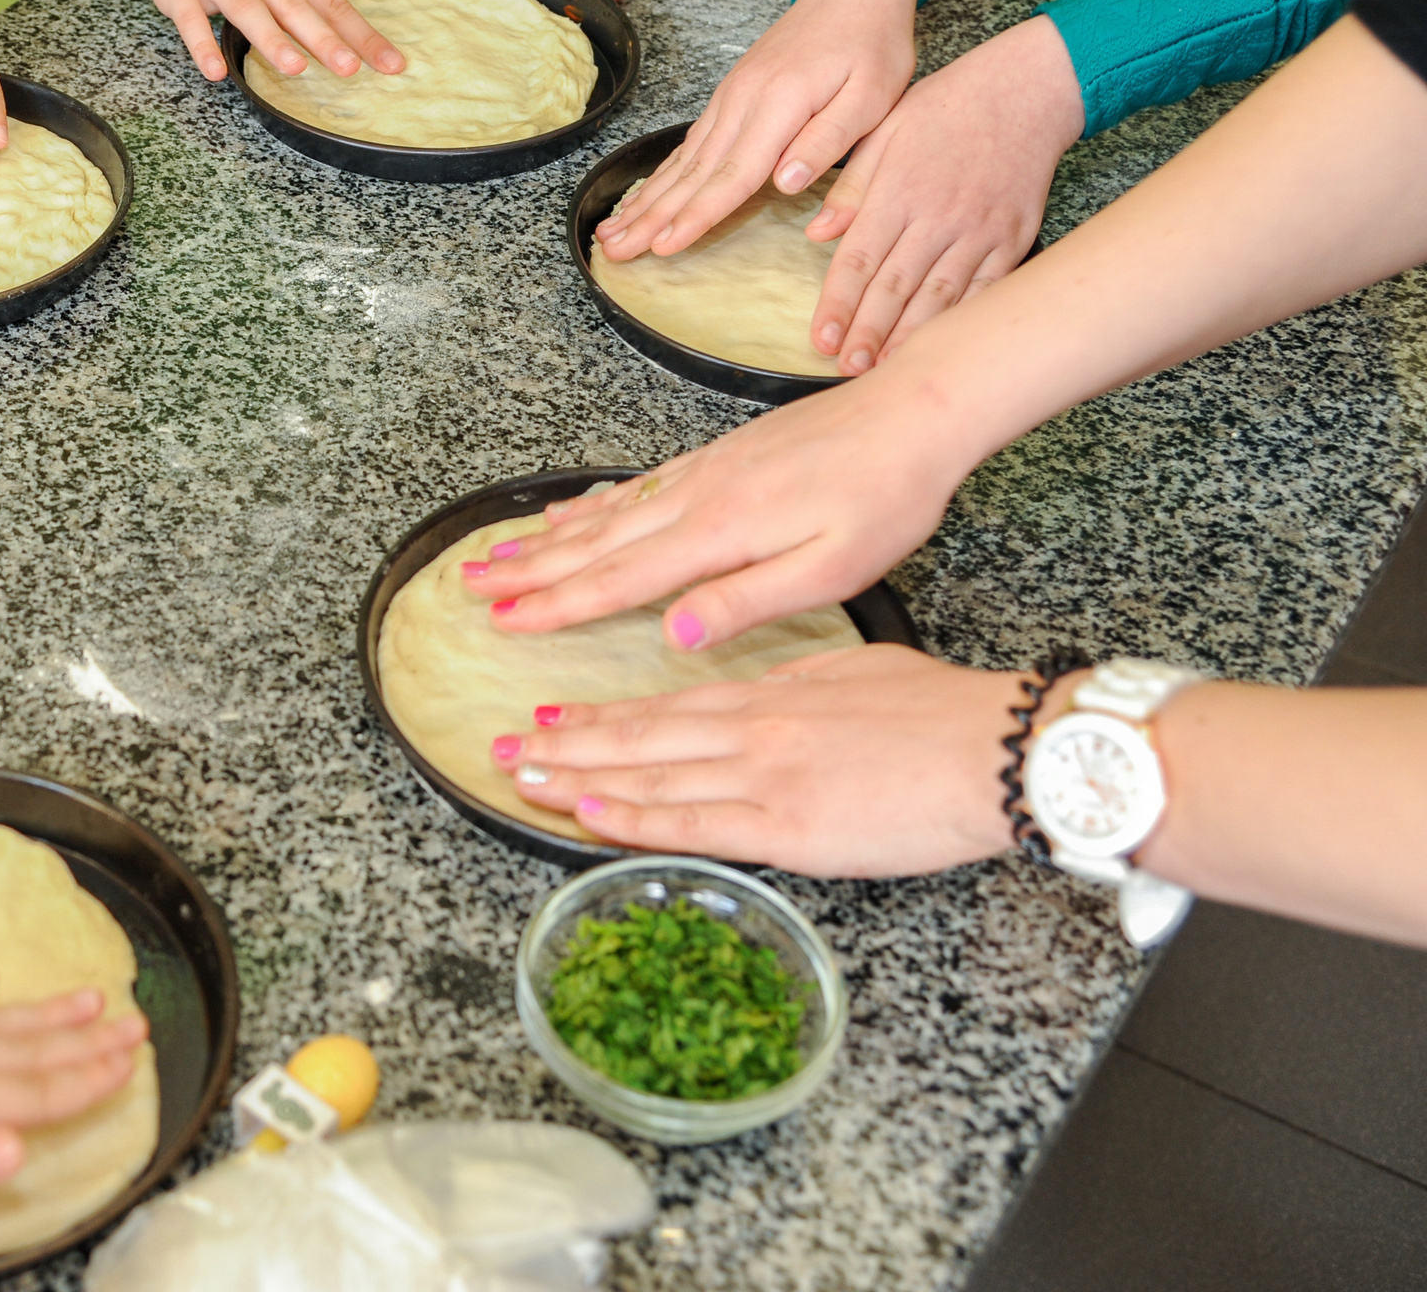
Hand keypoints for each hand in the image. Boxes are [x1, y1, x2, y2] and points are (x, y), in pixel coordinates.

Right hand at [110, 0, 401, 83]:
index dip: (361, 30)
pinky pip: (189, 20)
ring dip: (271, 39)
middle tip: (354, 70)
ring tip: (296, 68)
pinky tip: (215, 70)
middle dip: (326, 38)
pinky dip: (201, 44)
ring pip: (248, 9)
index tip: (389, 60)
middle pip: (294, 5)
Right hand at [466, 372, 977, 644]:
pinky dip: (590, 502)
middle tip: (470, 583)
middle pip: (594, 541)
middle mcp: (696, 497)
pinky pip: (634, 485)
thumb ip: (746, 601)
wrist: (916, 410)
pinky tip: (572, 510)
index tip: (504, 621)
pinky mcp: (718, 457)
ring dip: (546, 536)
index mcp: (718, 533)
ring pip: (606, 512)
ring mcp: (703, 472)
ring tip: (498, 551)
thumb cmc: (887, 495)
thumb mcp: (833, 570)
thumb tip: (670, 635)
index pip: (618, 579)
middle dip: (528, 567)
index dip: (556, 604)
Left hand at [494, 643, 1021, 874]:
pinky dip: (632, 820)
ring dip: (578, 780)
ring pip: (649, 778)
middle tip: (503, 750)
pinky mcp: (785, 827)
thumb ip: (800, 685)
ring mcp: (761, 778)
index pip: (664, 708)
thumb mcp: (858, 673)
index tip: (550, 719)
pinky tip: (586, 816)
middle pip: (638, 739)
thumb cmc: (945, 714)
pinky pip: (691, 825)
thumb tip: (764, 693)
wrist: (997, 748)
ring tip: (521, 779)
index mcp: (771, 695)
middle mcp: (751, 730)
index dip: (601, 718)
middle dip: (565, 746)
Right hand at [594, 0, 917, 263]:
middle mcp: (742, 102)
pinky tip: (645, 195)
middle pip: (691, 172)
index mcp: (778, 105)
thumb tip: (785, 183)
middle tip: (616, 251)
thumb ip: (828, 139)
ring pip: (682, 160)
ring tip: (614, 232)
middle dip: (650, 216)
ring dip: (645, 198)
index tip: (664, 245)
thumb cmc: (872, 43)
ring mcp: (730, 97)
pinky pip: (689, 143)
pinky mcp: (730, 95)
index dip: (697, 214)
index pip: (732, 173)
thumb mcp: (873, 96)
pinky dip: (662, 173)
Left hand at [804, 16, 1084, 371]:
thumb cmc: (948, 106)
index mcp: (897, 193)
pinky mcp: (1013, 239)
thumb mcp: (884, 131)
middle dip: (868, 334)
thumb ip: (849, 186)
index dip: (838, 305)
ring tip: (885, 370)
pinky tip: (944, 345)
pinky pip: (984, 290)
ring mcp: (979, 233)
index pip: (858, 261)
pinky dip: (962, 320)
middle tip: (846, 370)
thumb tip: (816, 233)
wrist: (1027, 90)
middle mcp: (937, 218)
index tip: (820, 340)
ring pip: (938, 297)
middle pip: (894, 288)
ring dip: (909, 337)